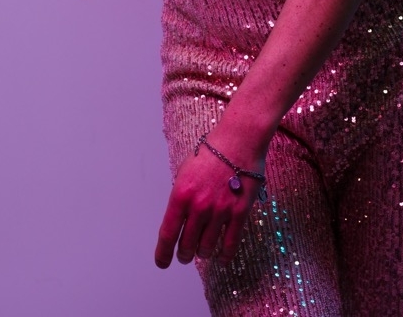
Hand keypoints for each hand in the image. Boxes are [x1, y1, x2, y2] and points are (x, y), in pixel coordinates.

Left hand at [154, 136, 264, 267]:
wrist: (239, 139)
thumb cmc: (212, 152)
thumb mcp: (185, 171)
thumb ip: (181, 196)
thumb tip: (179, 217)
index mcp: (181, 194)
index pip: (168, 233)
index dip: (163, 253)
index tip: (162, 262)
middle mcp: (199, 206)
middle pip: (186, 245)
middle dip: (183, 254)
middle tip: (184, 255)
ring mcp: (220, 210)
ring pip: (207, 247)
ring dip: (202, 253)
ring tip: (202, 252)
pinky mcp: (239, 212)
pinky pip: (230, 243)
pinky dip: (224, 254)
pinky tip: (221, 257)